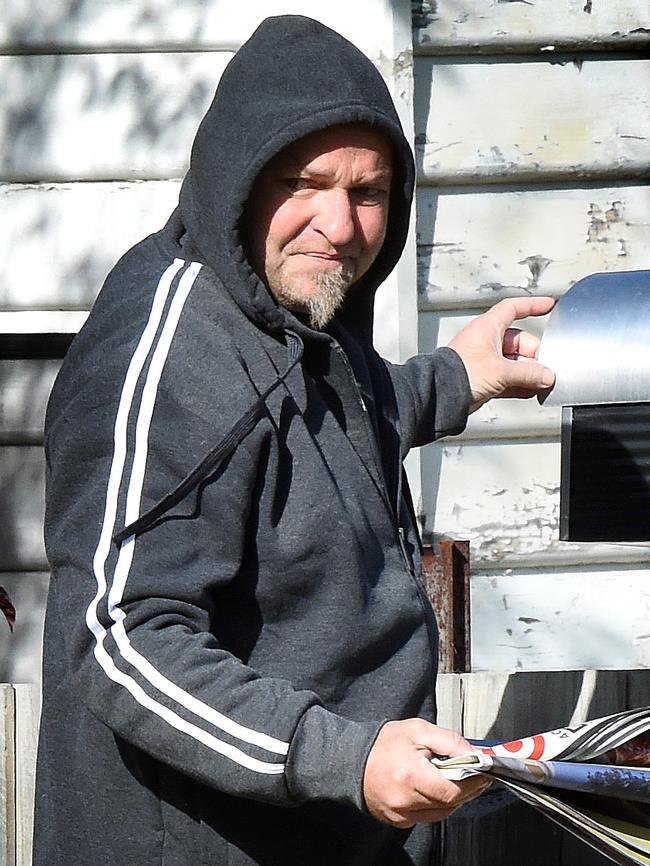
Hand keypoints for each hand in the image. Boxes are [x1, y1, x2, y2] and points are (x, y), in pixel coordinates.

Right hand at [363, 719, 490, 827]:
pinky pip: (428, 816)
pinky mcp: (399, 821)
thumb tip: (474, 753)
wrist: (352, 760)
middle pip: (450, 803)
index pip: (454, 790)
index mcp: (411, 776)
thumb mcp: (418, 730)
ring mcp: (402, 814)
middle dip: (467, 788)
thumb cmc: (384, 743)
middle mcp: (406, 800)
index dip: (474, 783)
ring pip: (442, 812)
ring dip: (453, 797)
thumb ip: (449, 740)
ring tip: (454, 778)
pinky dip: (437, 803)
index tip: (485, 773)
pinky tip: (435, 787)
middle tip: (475, 774)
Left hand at [447, 297, 554, 412]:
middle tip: (547, 369)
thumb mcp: (502, 371)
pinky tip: (530, 391)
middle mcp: (486, 341)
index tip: (548, 306)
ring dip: (529, 373)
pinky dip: (519, 384)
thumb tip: (546, 376)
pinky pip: (508, 378)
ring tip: (541, 383)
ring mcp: (485, 360)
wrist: (441, 395)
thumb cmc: (462, 373)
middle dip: (535, 356)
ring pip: (515, 362)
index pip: (513, 308)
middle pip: (520, 342)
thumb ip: (528, 373)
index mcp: (488, 328)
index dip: (532, 305)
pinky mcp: (484, 378)